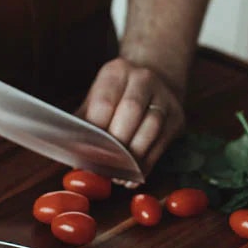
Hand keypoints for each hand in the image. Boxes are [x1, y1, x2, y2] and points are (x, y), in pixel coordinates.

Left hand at [77, 57, 184, 183]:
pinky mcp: (177, 117)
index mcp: (117, 71)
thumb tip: (71, 152)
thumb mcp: (96, 98)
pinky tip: (133, 176)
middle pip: (131, 110)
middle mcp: (143, 79)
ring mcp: (164, 97)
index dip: (95, 130)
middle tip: (103, 165)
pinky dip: (146, 164)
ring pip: (151, 127)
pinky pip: (162, 144)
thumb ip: (83, 122)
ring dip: (133, 156)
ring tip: (117, 175)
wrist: (155, 80)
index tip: (86, 152)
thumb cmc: (117, 96)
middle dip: (116, 142)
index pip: (105, 102)